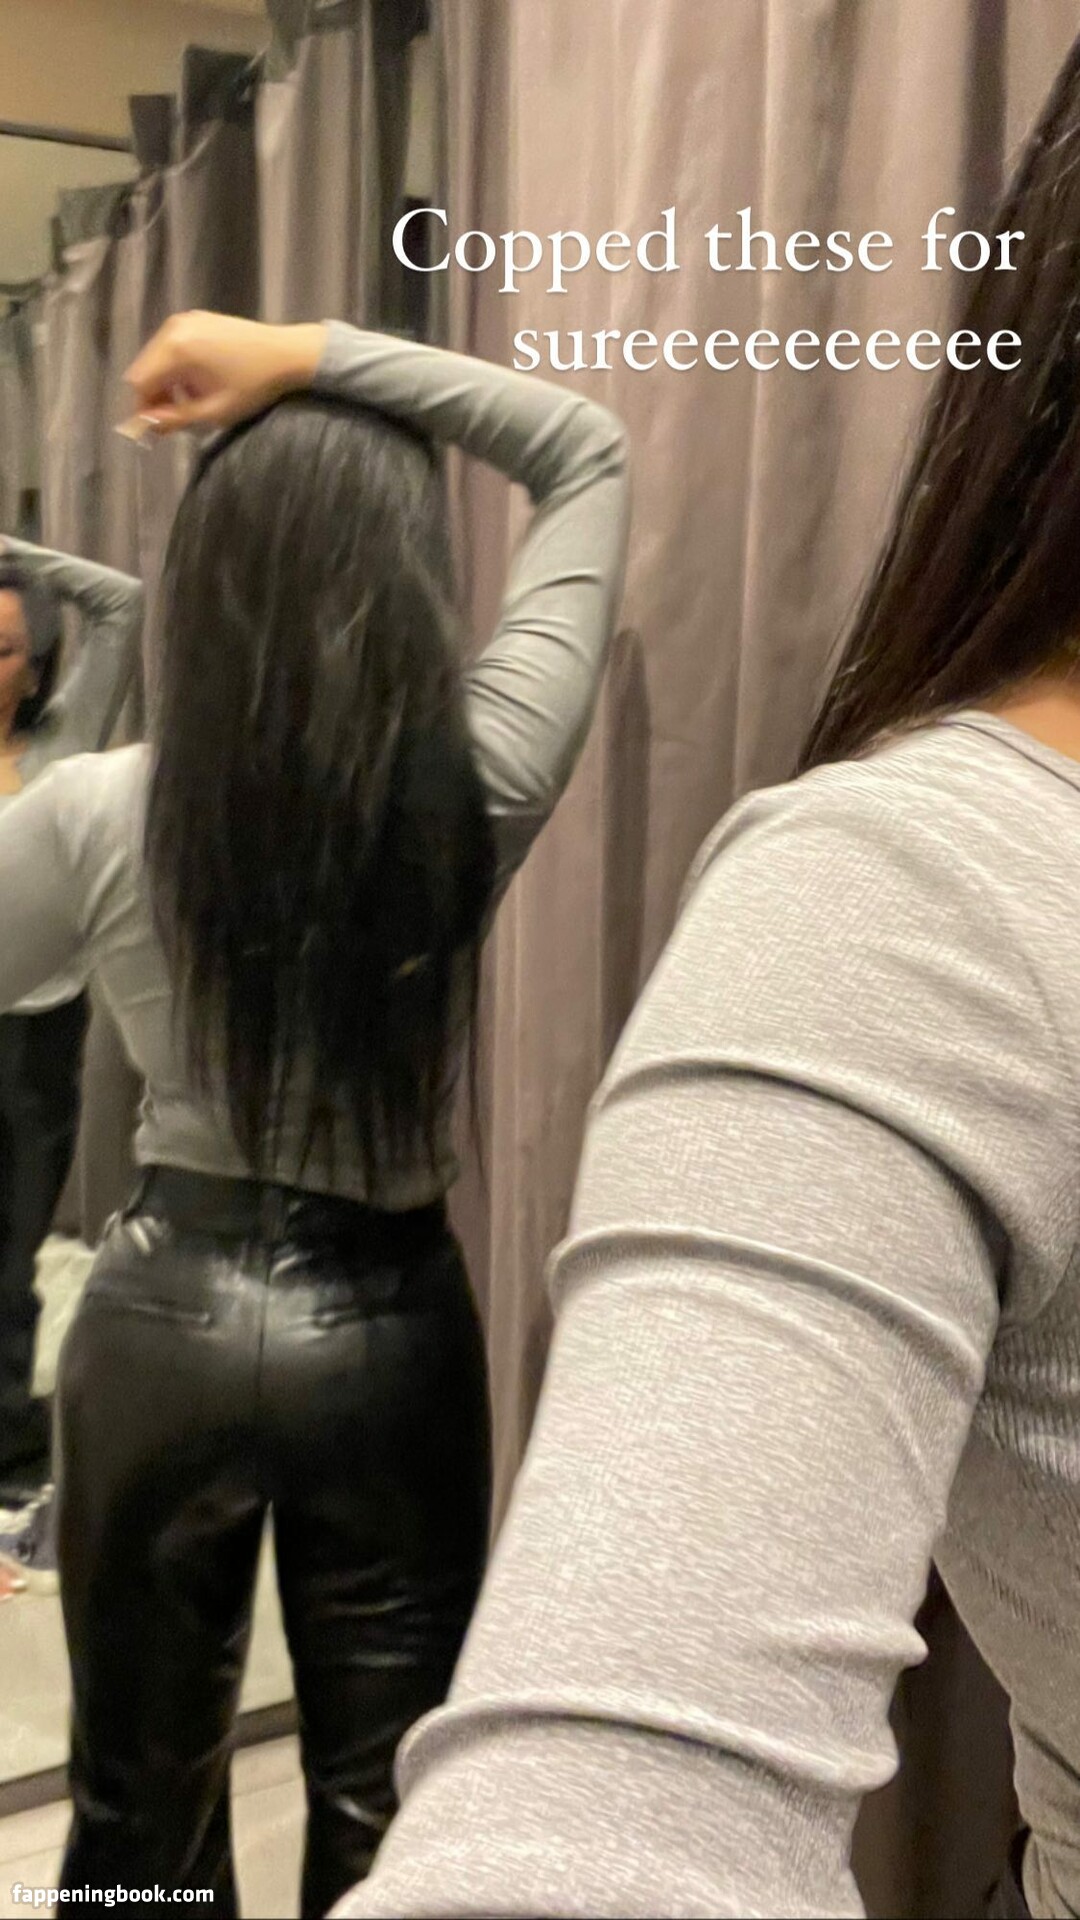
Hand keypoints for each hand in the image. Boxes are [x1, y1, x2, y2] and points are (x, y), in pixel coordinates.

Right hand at [124, 312, 327, 435]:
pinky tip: (197, 380)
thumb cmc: (254, 386)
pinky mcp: (196, 319)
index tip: (156, 428)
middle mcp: (173, 328)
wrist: (287, 353)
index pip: (140, 382)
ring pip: (157, 358)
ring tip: (191, 400)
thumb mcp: (214, 411)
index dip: (143, 408)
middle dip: (155, 395)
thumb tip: (147, 425)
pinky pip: (172, 346)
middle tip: (174, 418)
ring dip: (166, 382)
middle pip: (145, 368)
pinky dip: (176, 366)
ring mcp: (184, 320)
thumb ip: (176, 419)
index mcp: (176, 349)